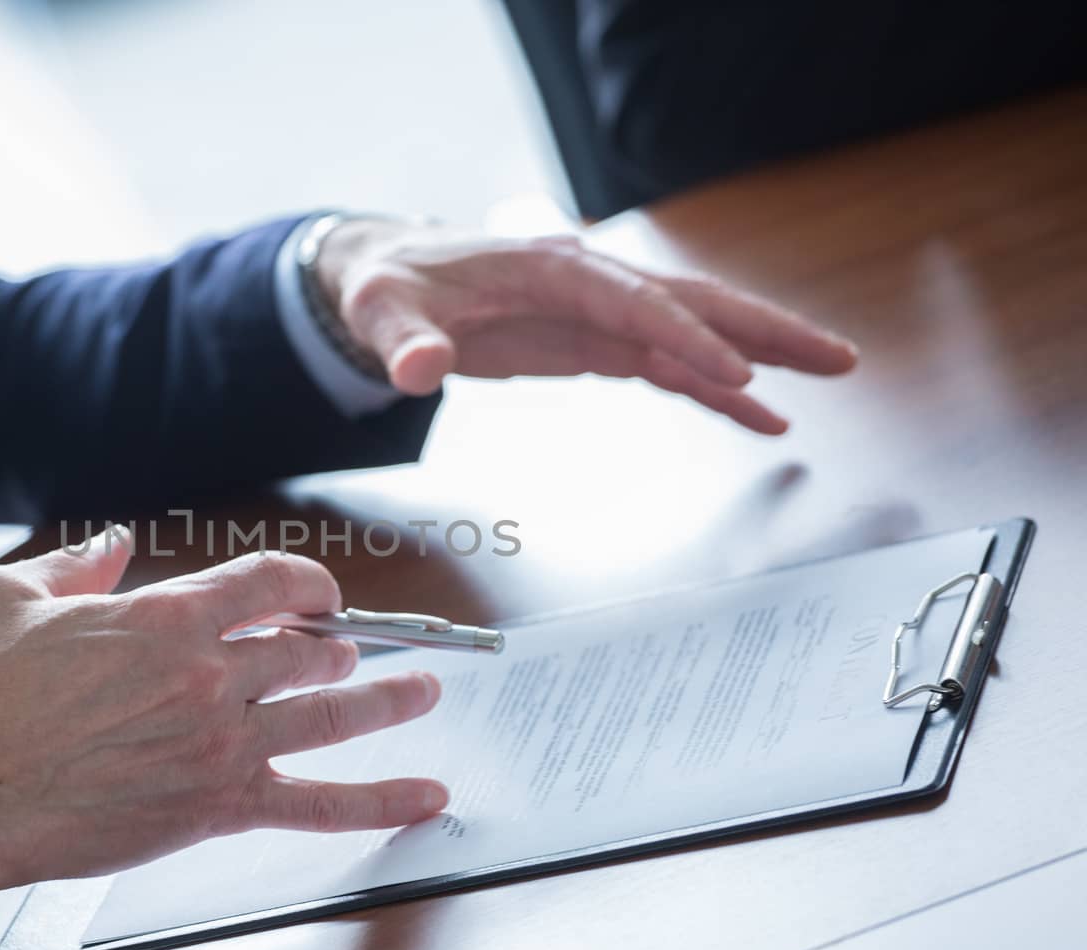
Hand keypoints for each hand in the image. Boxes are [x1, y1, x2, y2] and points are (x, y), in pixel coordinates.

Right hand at [0, 538, 445, 949]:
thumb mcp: (11, 597)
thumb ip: (75, 563)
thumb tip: (114, 545)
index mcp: (171, 616)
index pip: (275, 582)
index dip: (309, 583)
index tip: (318, 594)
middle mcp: (212, 674)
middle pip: (311, 649)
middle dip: (337, 644)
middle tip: (348, 650)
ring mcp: (225, 742)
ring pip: (332, 713)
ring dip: (387, 699)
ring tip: (424, 691)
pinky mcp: (221, 804)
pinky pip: (320, 805)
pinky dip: (382, 801)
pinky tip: (427, 795)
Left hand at [316, 218, 858, 433]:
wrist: (386, 279)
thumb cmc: (388, 288)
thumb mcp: (381, 312)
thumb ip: (403, 341)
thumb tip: (418, 368)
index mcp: (549, 266)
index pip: (633, 301)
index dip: (685, 336)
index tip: (736, 374)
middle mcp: (588, 281)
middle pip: (690, 302)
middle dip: (763, 330)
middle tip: (835, 358)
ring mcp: (597, 311)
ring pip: (692, 330)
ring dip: (759, 356)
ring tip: (829, 379)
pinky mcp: (593, 341)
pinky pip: (666, 363)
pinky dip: (712, 388)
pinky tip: (759, 416)